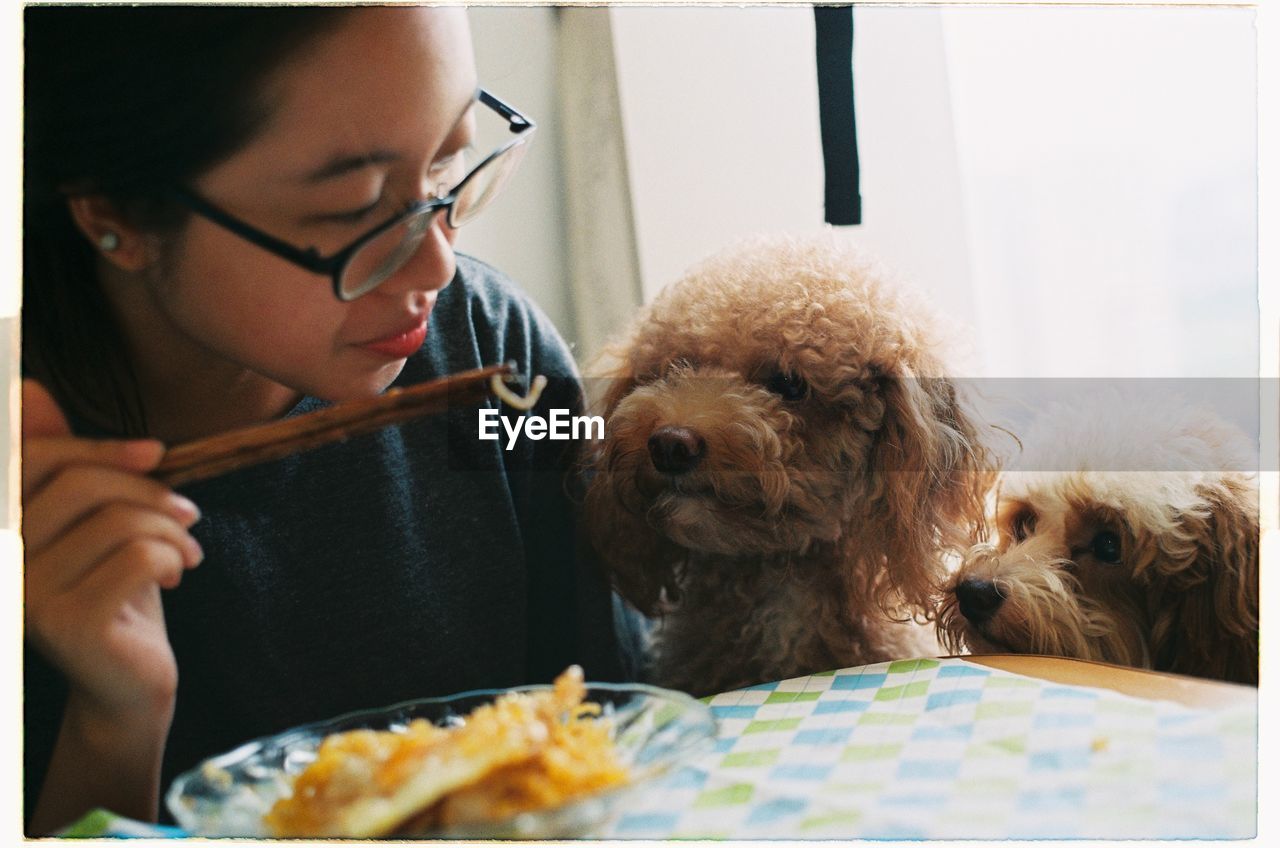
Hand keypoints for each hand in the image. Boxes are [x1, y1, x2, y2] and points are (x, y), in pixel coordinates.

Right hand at [22, 379, 202, 720]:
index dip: (99, 447)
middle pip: (81, 484)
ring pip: (118, 521)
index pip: (35, 459)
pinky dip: (172, 558)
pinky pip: (137, 557)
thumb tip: (26, 388)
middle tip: (187, 516)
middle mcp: (1, 558)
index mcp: (3, 527)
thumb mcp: (94, 522)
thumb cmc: (115, 591)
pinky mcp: (66, 624)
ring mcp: (26, 595)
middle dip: (149, 491)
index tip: (157, 453)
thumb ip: (63, 464)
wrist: (130, 681)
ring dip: (171, 532)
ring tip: (186, 554)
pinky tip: (175, 577)